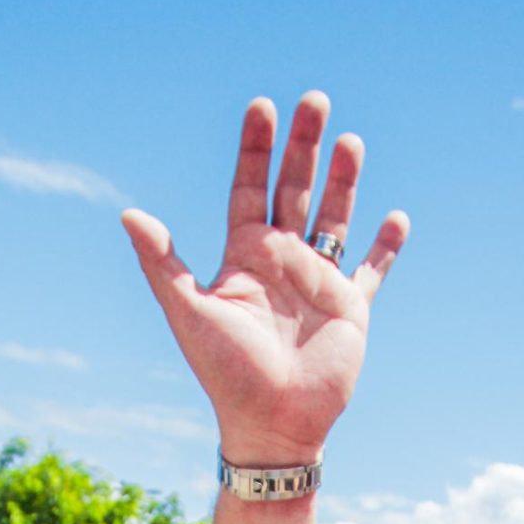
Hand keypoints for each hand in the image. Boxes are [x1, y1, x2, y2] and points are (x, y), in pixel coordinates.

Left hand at [124, 92, 409, 467]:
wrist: (271, 424)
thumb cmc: (225, 372)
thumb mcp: (189, 312)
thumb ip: (163, 263)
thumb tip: (128, 214)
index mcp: (244, 255)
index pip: (250, 187)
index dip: (255, 149)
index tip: (261, 107)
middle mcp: (282, 260)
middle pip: (295, 189)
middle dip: (304, 146)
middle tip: (315, 100)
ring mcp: (318, 281)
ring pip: (335, 217)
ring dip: (344, 180)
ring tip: (351, 140)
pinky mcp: (351, 308)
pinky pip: (372, 269)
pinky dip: (385, 246)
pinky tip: (395, 216)